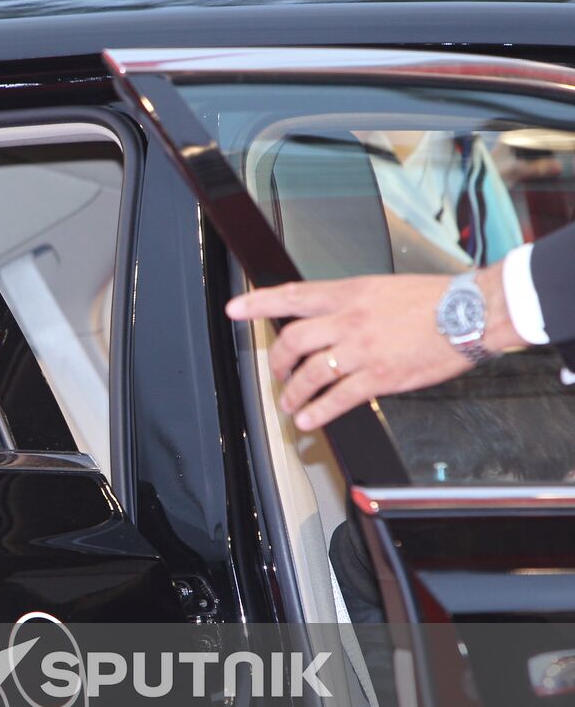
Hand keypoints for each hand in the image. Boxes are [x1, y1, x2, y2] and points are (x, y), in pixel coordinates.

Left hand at [225, 267, 520, 430]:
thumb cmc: (432, 299)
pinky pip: (337, 398)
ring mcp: (361, 349)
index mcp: (348, 293)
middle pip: (292, 340)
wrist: (472, 312)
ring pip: (309, 374)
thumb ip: (348, 302)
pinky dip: (318, 412)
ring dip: (293, 393)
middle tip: (276, 373)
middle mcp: (349, 320)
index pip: (293, 295)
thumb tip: (324, 317)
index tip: (235, 310)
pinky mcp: (379, 376)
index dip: (258, 303)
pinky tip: (310, 419)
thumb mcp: (380, 287)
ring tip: (290, 404)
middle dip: (276, 362)